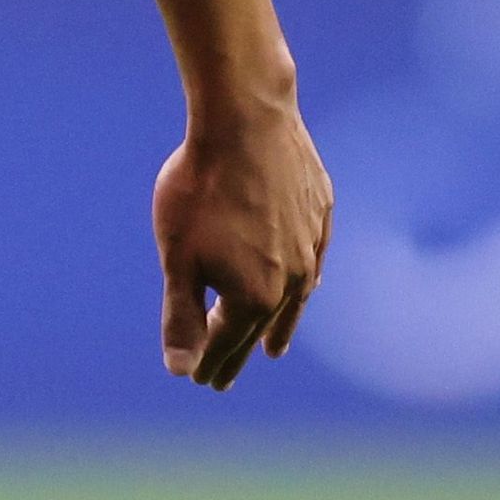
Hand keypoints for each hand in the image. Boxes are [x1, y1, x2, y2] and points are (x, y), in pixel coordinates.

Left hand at [154, 101, 330, 388]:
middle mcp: (292, 280)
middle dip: (238, 352)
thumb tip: (180, 371)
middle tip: (222, 377)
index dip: (210, 363)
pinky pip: (315, 260)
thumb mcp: (178, 258)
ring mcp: (312, 246)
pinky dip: (305, 281)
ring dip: (280, 325)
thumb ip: (181, 316)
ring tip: (273, 347)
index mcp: (254, 296)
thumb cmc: (201, 188)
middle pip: (261, 327)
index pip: (227, 343)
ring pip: (296, 298)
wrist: (246, 120)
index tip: (199, 380)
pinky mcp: (322, 214)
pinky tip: (305, 284)